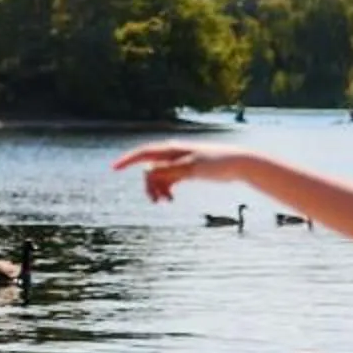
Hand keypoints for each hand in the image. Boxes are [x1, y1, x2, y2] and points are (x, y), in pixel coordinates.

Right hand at [112, 141, 242, 202]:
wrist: (238, 164)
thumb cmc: (216, 163)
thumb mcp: (191, 168)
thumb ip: (169, 170)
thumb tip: (147, 172)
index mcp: (172, 149)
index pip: (144, 153)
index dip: (127, 160)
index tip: (114, 168)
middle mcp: (172, 155)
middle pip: (149, 169)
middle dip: (149, 185)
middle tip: (155, 201)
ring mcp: (178, 163)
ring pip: (158, 177)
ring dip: (157, 189)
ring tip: (165, 202)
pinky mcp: (186, 171)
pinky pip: (168, 181)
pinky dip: (166, 190)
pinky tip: (169, 200)